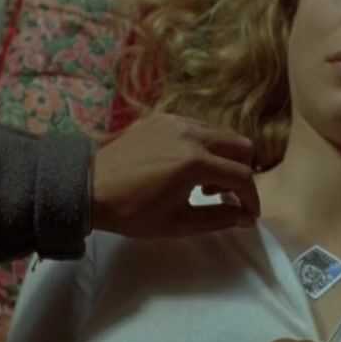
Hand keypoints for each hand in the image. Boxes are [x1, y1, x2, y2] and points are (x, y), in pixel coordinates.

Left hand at [91, 113, 259, 237]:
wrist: (89, 189)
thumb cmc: (132, 212)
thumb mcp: (178, 224)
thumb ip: (218, 218)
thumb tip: (246, 217)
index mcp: (195, 162)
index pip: (242, 176)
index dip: (251, 198)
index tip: (249, 214)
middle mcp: (191, 134)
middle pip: (240, 146)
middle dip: (241, 173)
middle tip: (225, 196)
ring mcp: (176, 121)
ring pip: (221, 133)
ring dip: (223, 158)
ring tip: (203, 183)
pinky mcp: (162, 117)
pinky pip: (198, 127)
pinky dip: (203, 145)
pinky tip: (185, 166)